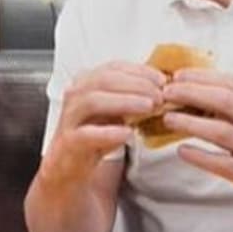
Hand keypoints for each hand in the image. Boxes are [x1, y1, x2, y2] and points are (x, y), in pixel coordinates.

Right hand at [47, 61, 163, 177]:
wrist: (69, 163)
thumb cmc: (95, 133)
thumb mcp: (115, 111)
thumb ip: (133, 97)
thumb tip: (163, 89)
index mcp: (87, 81)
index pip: (114, 68)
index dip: (140, 71)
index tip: (162, 79)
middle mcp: (75, 94)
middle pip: (104, 80)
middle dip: (136, 85)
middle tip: (159, 95)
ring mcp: (70, 116)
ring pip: (93, 101)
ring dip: (124, 102)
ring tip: (148, 107)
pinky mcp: (69, 140)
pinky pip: (87, 133)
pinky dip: (109, 132)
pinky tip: (128, 134)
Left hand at [159, 69, 232, 217]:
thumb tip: (197, 90)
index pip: (231, 82)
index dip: (201, 77)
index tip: (177, 75)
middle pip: (225, 101)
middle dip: (191, 93)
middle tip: (166, 93)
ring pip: (222, 131)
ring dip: (191, 123)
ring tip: (169, 118)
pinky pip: (223, 164)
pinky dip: (200, 156)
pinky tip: (182, 151)